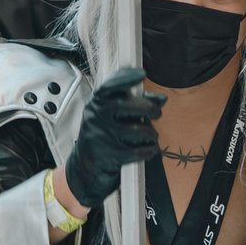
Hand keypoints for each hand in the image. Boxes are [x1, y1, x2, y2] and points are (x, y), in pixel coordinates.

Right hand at [60, 66, 164, 210]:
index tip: (141, 74)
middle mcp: (95, 118)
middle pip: (128, 105)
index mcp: (95, 105)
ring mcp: (101, 137)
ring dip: (150, 134)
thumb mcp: (112, 118)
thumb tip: (162, 99)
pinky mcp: (109, 156)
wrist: (83, 170)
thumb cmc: (102, 138)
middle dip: (150, 108)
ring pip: (139, 129)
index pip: (108, 86)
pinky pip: (140, 150)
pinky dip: (150, 150)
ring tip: (149, 136)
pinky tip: (149, 149)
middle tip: (157, 113)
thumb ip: (136, 105)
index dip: (125, 78)